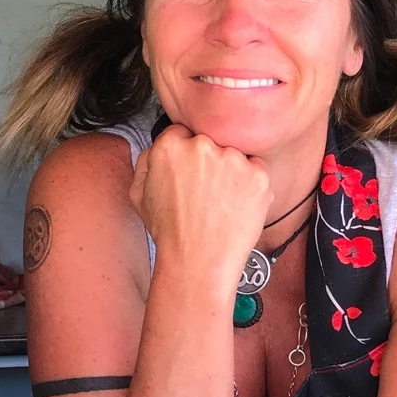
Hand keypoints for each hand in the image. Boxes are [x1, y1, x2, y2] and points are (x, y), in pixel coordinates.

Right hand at [128, 126, 271, 296]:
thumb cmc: (170, 233)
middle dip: (209, 163)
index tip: (190, 172)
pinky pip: (257, 170)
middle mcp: (202, 147)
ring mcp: (233, 160)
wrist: (198, 262)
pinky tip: (236, 206)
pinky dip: (251, 186)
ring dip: (231, 173)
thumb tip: (156, 150)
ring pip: (235, 156)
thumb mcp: (138, 196)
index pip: (182, 134)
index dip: (186, 155)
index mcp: (170, 147)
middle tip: (206, 192)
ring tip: (221, 204)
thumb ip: (145, 163)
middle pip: (210, 143)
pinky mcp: (257, 175)